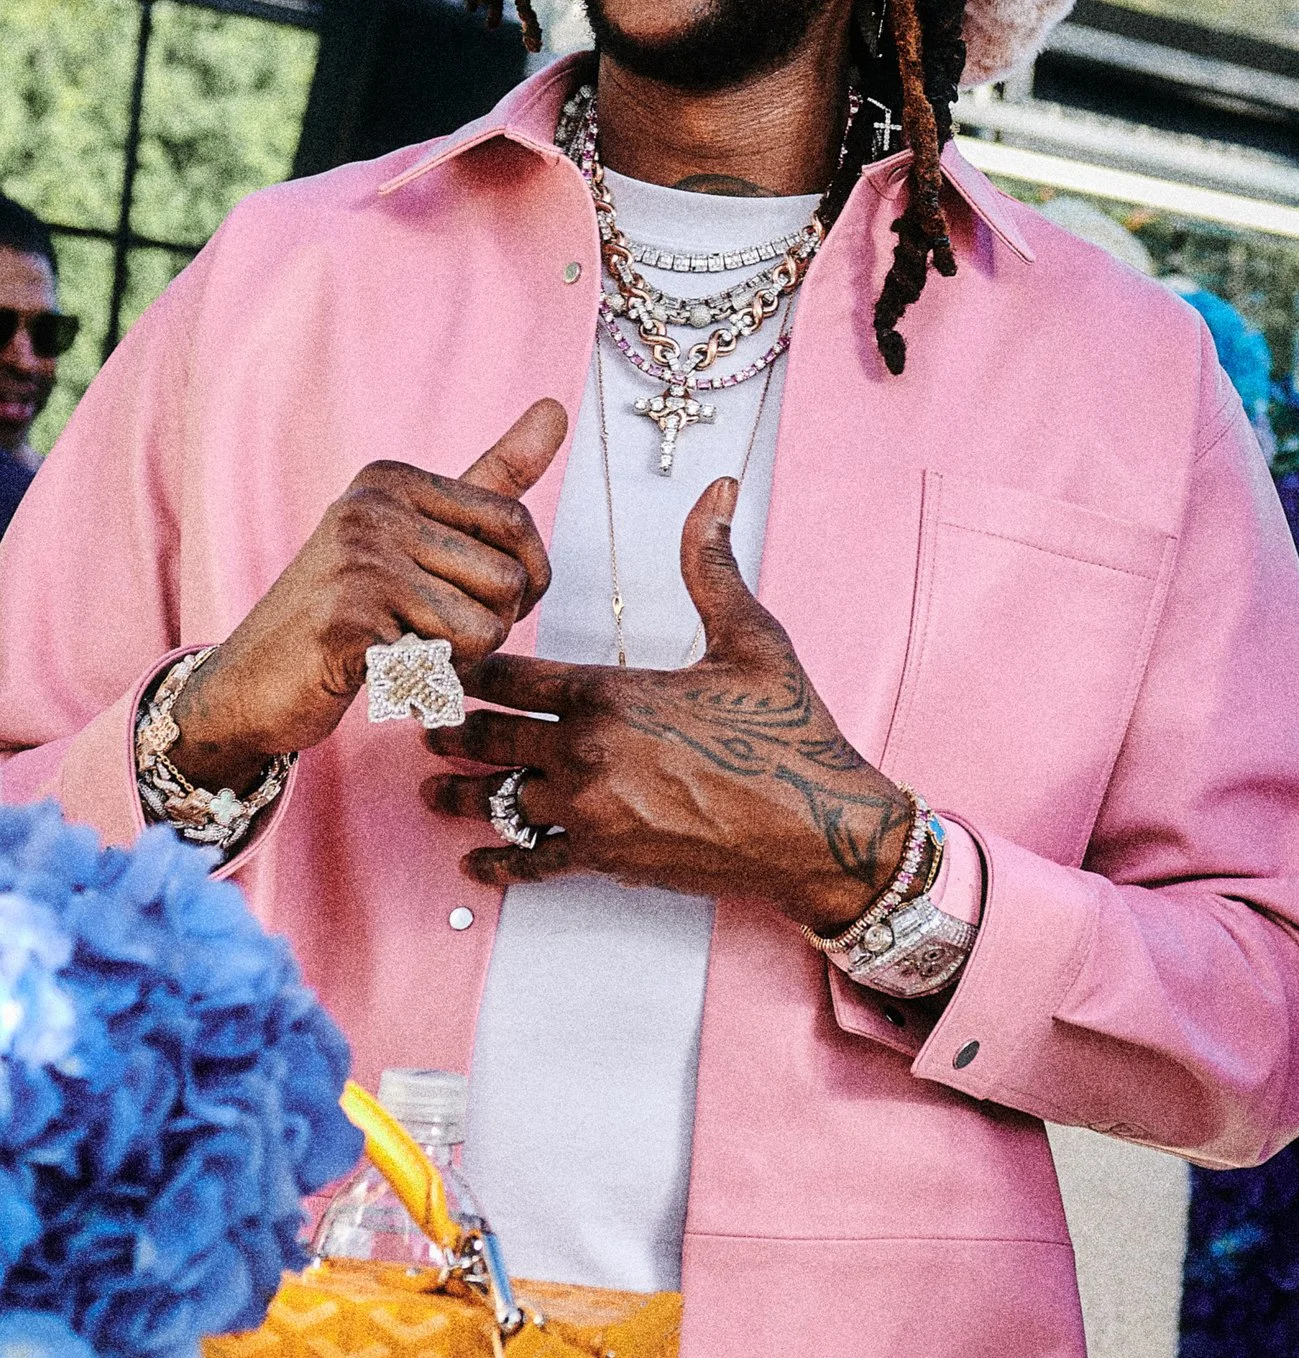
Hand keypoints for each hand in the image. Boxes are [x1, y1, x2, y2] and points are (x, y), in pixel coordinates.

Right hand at [172, 403, 566, 790]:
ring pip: (486, 629)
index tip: (479, 599)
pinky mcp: (348, 623)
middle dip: (490, 626)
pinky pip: (444, 665)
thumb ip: (491, 478)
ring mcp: (357, 562)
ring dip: (459, 661)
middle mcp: (372, 508)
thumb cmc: (349, 611)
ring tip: (404, 651)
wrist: (252, 683)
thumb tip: (557, 409)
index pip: (513, 522)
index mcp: (391, 480)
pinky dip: (424, 686)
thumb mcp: (417, 533)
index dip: (523, 580)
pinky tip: (381, 675)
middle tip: (429, 634)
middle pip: (508, 580)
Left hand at [421, 476, 915, 925]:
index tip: (441, 661)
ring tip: (431, 790)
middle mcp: (586, 752)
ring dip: (460, 794)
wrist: (817, 827)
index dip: (469, 667)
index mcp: (610, 691)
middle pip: (490, 737)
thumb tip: (714, 493)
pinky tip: (473, 862)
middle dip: (451, 728)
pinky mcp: (606, 860)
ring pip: (499, 801)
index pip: (511, 673)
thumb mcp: (752, 639)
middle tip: (422, 723)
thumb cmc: (789, 732)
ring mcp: (591, 811)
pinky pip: (531, 863)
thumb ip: (712, 567)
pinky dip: (497, 864)